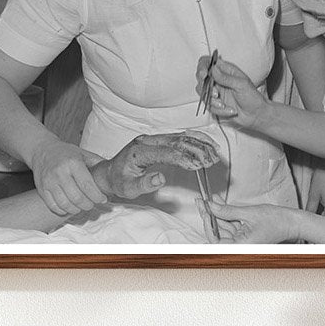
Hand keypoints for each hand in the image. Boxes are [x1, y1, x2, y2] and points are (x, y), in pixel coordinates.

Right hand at [29, 136, 106, 217]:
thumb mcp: (83, 153)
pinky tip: (69, 207)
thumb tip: (113, 174)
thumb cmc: (65, 152)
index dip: (97, 196)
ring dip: (76, 209)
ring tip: (81, 206)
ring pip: (65, 204)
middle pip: (77, 198)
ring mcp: (49, 181)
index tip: (102, 199)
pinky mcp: (42, 188)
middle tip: (92, 204)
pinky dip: (63, 210)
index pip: (87, 186)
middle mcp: (60, 172)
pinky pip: (53, 206)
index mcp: (73, 162)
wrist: (42, 149)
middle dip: (88, 205)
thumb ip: (97, 163)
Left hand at [93, 131, 220, 199]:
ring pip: (180, 136)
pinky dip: (194, 140)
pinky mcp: (157, 140)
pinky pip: (178, 137)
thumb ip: (144, 184)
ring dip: (199, 143)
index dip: (185, 158)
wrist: (109, 172)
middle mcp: (146, 141)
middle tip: (213, 159)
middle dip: (197, 149)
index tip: (200, 165)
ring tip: (215, 151)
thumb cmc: (119, 181)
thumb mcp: (128, 188)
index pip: (166, 152)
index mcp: (139, 151)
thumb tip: (161, 178)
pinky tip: (207, 144)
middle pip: (176, 140)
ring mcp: (152, 138)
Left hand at [195, 199, 302, 243]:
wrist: (291, 222)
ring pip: (222, 227)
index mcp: (241, 247)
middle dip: (209, 216)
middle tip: (201, 202)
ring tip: (208, 200)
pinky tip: (217, 204)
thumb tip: (211, 207)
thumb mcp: (249, 212)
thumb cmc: (277, 221)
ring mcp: (241, 241)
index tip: (204, 210)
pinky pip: (230, 225)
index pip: (215, 240)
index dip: (208, 225)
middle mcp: (240, 247)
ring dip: (215, 213)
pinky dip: (224, 215)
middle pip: (218, 232)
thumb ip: (227, 211)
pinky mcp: (244, 235)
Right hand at [196, 55, 268, 129]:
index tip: (204, 75)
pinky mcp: (215, 103)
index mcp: (225, 70)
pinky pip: (209, 105)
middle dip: (206, 88)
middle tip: (217, 94)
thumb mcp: (241, 84)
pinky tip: (230, 110)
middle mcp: (218, 79)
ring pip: (202, 93)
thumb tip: (213, 68)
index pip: (207, 62)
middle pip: (200, 78)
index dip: (202, 67)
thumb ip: (225, 77)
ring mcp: (216, 91)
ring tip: (224, 104)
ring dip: (212, 101)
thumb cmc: (252, 97)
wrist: (256, 115)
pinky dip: (219, 110)